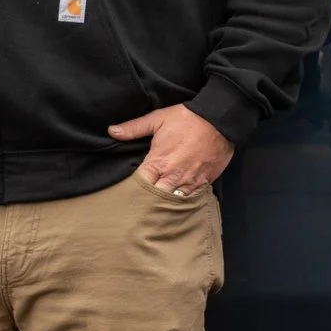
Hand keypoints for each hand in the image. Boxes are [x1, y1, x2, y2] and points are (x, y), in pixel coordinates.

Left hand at [108, 104, 232, 196]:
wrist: (219, 120)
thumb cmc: (187, 118)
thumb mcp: (158, 119)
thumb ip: (134, 128)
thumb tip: (111, 131)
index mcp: (158, 162)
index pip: (139, 185)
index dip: (132, 191)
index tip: (127, 194)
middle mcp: (172, 176)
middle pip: (154, 200)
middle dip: (147, 203)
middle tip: (140, 208)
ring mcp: (189, 181)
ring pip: (173, 203)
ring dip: (165, 205)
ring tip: (156, 212)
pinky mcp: (203, 182)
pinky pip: (191, 200)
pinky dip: (183, 203)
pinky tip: (177, 206)